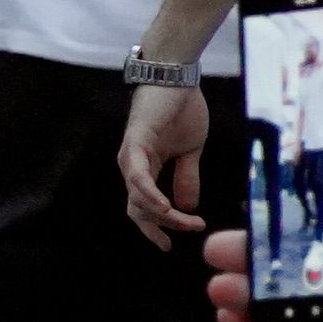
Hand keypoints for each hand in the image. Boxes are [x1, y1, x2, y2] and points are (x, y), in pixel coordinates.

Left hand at [121, 81, 213, 245]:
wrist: (179, 77)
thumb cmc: (183, 108)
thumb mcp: (191, 151)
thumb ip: (187, 177)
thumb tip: (189, 206)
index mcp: (146, 168)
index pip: (143, 207)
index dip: (155, 228)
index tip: (171, 244)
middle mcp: (132, 166)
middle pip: (137, 209)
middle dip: (160, 227)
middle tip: (183, 235)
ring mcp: (131, 156)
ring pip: (138, 198)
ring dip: (164, 215)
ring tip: (189, 220)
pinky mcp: (135, 144)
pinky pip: (138, 178)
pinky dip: (150, 195)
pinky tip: (166, 207)